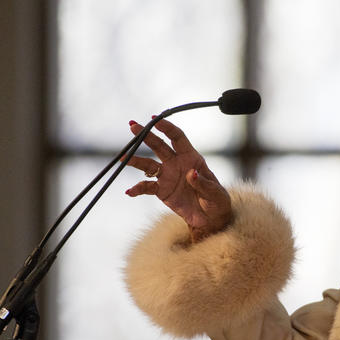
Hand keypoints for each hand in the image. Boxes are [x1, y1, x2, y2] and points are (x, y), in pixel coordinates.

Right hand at [124, 119, 231, 241]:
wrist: (209, 219)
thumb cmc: (216, 202)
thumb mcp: (215, 193)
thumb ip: (203, 183)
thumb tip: (191, 173)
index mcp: (191, 158)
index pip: (178, 138)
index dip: (167, 128)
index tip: (155, 120)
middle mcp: (177, 163)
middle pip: (159, 146)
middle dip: (146, 135)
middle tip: (132, 126)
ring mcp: (167, 176)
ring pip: (148, 165)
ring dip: (135, 160)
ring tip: (122, 158)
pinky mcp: (162, 191)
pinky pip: (147, 187)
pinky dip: (138, 189)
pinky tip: (130, 192)